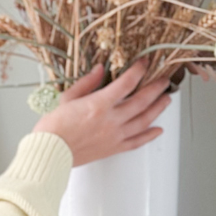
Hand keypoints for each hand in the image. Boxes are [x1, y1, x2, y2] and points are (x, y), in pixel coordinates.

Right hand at [33, 60, 172, 166]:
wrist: (50, 152)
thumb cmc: (53, 128)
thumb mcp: (67, 98)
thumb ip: (86, 83)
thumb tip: (100, 70)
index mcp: (99, 104)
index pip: (127, 83)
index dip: (138, 71)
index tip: (144, 64)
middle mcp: (111, 120)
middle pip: (142, 101)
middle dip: (156, 88)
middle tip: (164, 81)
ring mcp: (115, 135)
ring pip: (144, 120)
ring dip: (158, 108)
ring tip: (166, 99)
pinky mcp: (113, 148)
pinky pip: (137, 142)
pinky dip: (150, 135)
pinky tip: (157, 130)